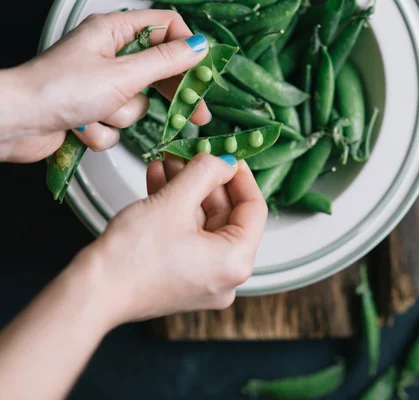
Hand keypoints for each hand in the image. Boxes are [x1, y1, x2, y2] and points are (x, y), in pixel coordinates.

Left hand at [0, 9, 211, 161]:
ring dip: (120, 116)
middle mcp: (108, 55)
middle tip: (197, 114)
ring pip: (137, 104)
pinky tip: (84, 126)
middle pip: (158, 70)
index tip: (205, 73)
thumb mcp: (123, 74)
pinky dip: (103, 131)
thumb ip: (166, 62)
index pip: (165, 28)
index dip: (187, 49)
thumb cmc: (59, 89)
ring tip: (98, 112)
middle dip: (170, 95)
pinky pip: (117, 125)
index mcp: (113, 32)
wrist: (17, 122)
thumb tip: (199, 47)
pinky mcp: (93, 111)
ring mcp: (101, 85)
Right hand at [77, 153, 266, 324]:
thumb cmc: (132, 256)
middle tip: (190, 153)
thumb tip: (224, 161)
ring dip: (187, 191)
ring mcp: (205, 281)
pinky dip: (177, 211)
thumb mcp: (175, 201)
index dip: (241, 176)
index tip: (229, 155)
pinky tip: (159, 182)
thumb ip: (205, 173)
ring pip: (204, 224)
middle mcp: (227, 276)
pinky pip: (189, 238)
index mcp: (236, 262)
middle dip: (205, 181)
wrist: (92, 293)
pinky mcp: (184, 279)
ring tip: (168, 162)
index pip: (254, 209)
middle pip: (227, 216)